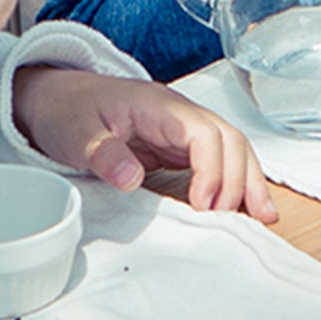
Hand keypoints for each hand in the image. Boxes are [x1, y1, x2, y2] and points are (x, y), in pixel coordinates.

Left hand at [14, 62, 264, 210]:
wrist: (56, 99)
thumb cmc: (67, 111)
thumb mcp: (75, 133)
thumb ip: (103, 154)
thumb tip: (130, 177)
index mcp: (157, 106)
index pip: (203, 132)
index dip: (211, 169)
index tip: (202, 204)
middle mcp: (180, 114)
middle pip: (229, 139)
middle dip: (239, 179)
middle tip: (231, 220)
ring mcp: (183, 130)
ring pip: (233, 149)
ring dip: (249, 182)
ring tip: (263, 218)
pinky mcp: (180, 148)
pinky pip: (219, 162)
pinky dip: (236, 184)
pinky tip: (247, 209)